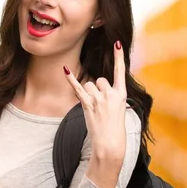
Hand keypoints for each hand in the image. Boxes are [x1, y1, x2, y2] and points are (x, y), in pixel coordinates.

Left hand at [64, 40, 126, 165]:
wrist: (110, 145)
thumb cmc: (115, 130)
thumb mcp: (119, 110)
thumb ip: (112, 96)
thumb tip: (100, 88)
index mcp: (121, 94)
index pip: (120, 71)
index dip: (118, 56)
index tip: (116, 43)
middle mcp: (110, 93)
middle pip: (99, 80)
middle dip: (97, 90)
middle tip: (100, 106)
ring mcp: (99, 99)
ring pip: (88, 85)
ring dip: (88, 94)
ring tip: (94, 109)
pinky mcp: (88, 105)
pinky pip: (77, 88)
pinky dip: (70, 79)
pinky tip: (65, 69)